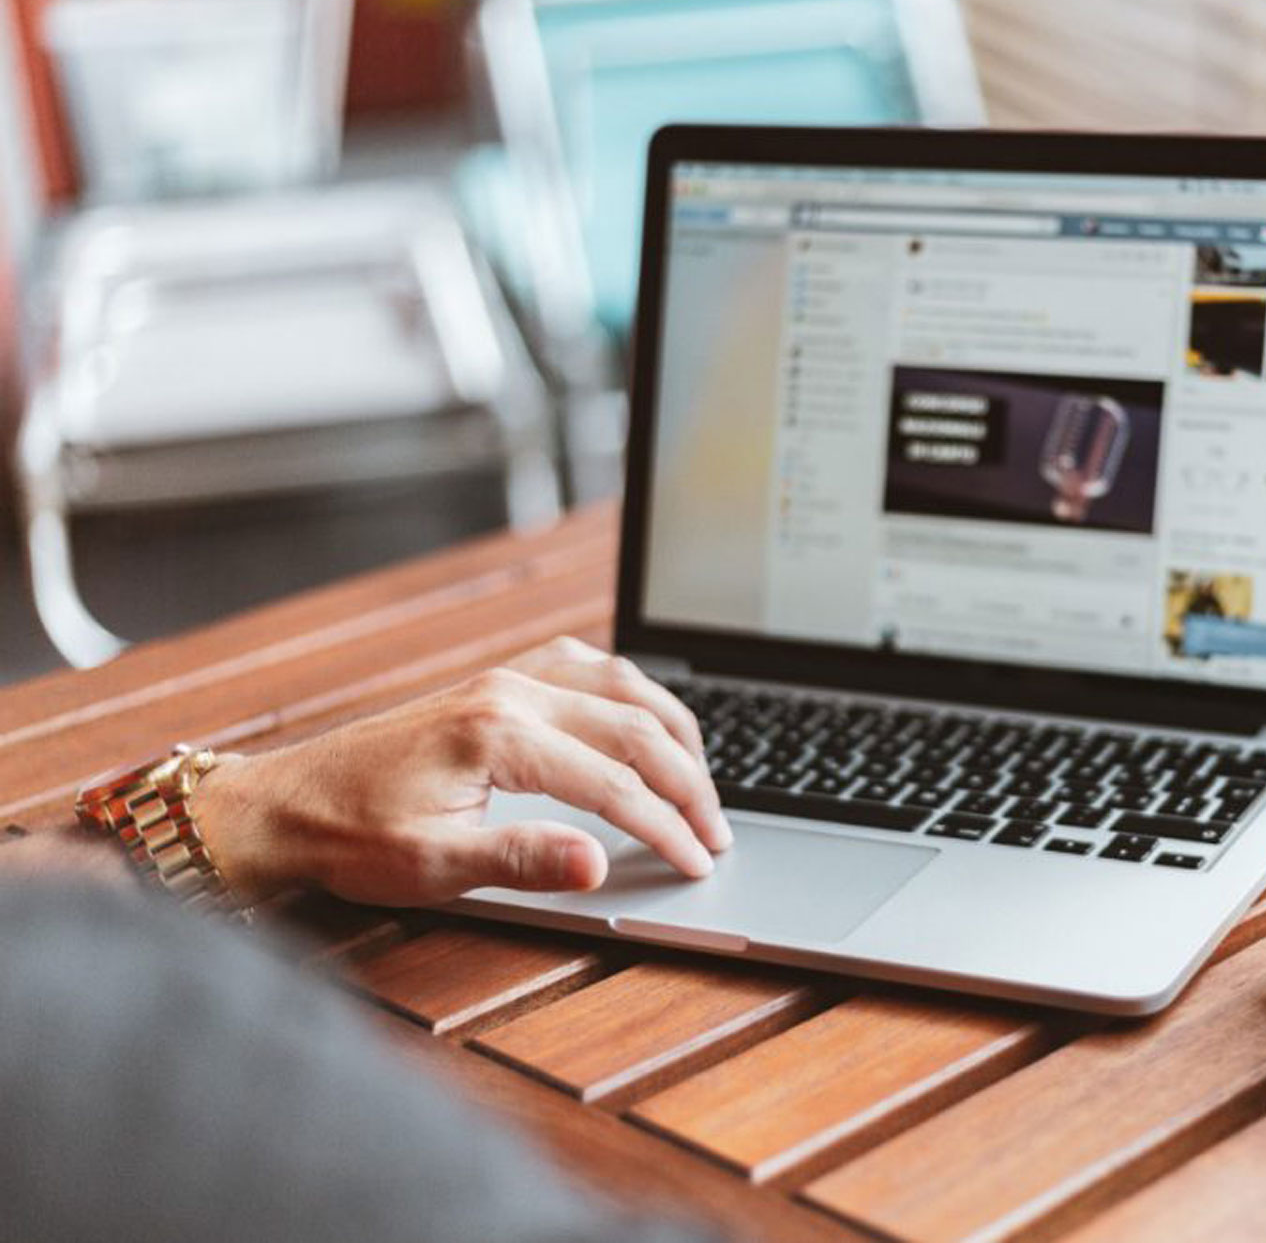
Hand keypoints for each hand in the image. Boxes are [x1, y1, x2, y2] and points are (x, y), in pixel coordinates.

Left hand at [190, 637, 731, 906]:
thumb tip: (600, 863)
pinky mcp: (495, 683)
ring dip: (672, 729)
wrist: (281, 805)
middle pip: (635, 729)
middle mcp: (510, 692)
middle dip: (688, 784)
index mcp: (498, 736)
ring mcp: (504, 679)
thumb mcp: (434, 867)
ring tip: (701, 780)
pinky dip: (632, 693)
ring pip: (622, 685)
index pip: (615, 785)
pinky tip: (643, 720)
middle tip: (717, 834)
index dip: (666, 828)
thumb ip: (524, 861)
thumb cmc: (348, 838)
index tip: (697, 865)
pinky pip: (587, 666)